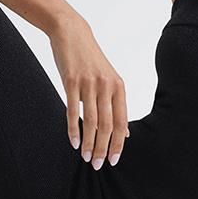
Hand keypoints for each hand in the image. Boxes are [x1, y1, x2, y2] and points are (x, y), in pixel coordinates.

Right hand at [49, 14, 128, 169]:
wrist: (72, 33)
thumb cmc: (91, 60)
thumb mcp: (110, 80)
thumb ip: (117, 106)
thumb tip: (126, 132)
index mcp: (119, 88)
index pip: (122, 123)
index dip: (119, 144)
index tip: (114, 161)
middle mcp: (107, 87)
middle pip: (108, 125)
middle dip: (103, 148)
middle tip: (98, 165)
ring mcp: (89, 84)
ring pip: (91, 121)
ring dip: (89, 143)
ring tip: (86, 157)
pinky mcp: (71, 82)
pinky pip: (73, 110)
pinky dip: (73, 129)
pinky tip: (74, 142)